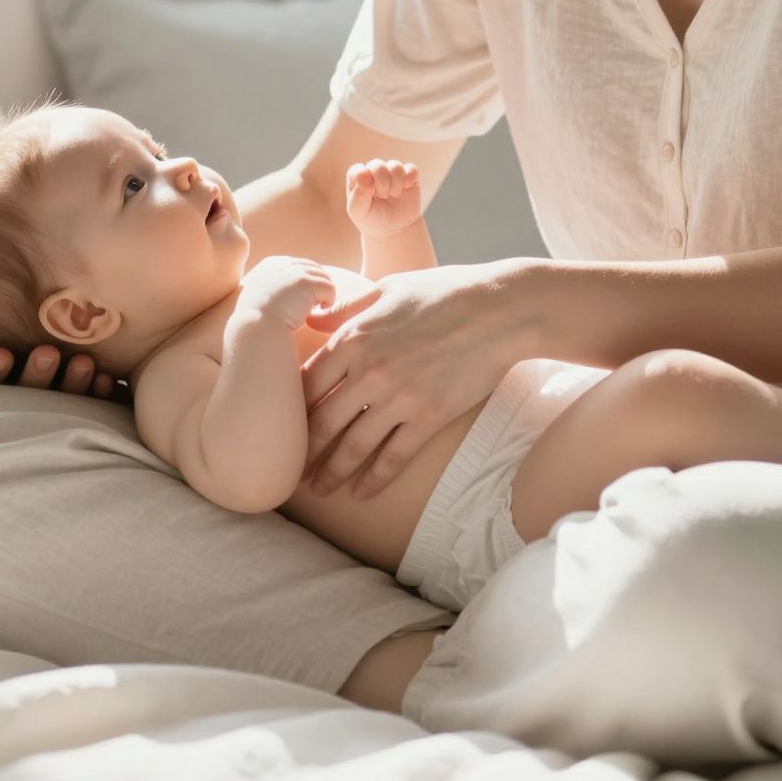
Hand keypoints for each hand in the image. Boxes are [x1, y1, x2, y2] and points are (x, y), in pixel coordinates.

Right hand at [0, 317, 124, 400]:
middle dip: (36, 375)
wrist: (42, 380)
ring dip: (72, 384)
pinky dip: (97, 394)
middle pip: (26, 393)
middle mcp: (19, 404)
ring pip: (61, 402)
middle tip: (48, 352)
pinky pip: (90, 408)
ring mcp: (50, 412)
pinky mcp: (81, 414)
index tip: (3, 354)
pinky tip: (105, 379)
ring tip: (83, 362)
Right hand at [236, 255, 339, 330]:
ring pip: (324, 277)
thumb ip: (272, 289)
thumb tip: (287, 293)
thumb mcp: (258, 298)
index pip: (299, 265)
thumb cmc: (256, 322)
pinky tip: (316, 315)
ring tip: (313, 311)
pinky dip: (328, 302)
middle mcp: (282, 264)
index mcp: (270, 265)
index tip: (303, 301)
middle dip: (317, 287)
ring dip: (322, 295)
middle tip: (313, 307)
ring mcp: (294, 272)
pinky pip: (329, 288)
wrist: (254, 329)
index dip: (306, 282)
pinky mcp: (305, 282)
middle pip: (314, 268)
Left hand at [300, 259, 535, 499]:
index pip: (308, 382)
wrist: (500, 310)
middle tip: (290, 469)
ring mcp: (399, 397)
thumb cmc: (445, 292)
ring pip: (353, 446)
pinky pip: (394, 457)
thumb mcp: (388, 287)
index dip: (291, 407)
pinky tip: (361, 493)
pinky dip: (374, 479)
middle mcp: (369, 371)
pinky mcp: (429, 417)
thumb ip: (348, 306)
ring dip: (332, 472)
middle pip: (323, 421)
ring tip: (319, 490)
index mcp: (354, 336)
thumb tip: (314, 318)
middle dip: (303, 450)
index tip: (281, 423)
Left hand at [345, 158, 422, 237]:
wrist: (394, 229)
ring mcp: (392, 172)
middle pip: (378, 165)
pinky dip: (409, 179)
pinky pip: (411, 169)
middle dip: (382, 184)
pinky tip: (406, 188)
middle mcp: (374, 171)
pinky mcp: (408, 176)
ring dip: (396, 183)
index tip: (370, 197)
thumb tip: (364, 173)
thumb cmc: (372, 219)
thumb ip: (358, 195)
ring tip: (394, 195)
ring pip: (395, 166)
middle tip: (383, 196)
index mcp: (358, 177)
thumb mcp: (359, 212)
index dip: (365, 183)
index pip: (358, 170)